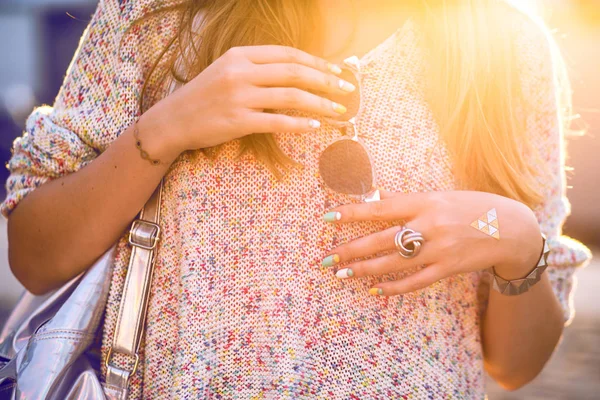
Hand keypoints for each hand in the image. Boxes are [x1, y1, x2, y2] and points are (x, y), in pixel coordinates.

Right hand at [145, 45, 354, 153]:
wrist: (172, 120)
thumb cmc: (203, 97)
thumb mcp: (226, 71)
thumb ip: (257, 68)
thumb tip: (295, 73)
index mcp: (240, 55)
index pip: (287, 54)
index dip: (316, 61)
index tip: (337, 70)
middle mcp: (240, 72)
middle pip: (294, 72)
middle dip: (326, 80)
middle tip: (347, 89)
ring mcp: (239, 96)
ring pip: (290, 96)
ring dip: (320, 104)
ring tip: (339, 111)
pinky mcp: (238, 121)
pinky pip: (276, 122)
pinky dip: (299, 124)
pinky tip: (315, 126)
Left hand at [322, 190, 543, 295]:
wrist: (512, 228)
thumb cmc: (472, 207)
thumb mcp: (440, 195)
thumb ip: (407, 199)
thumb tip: (375, 195)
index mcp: (426, 202)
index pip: (381, 208)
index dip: (352, 213)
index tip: (327, 217)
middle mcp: (429, 225)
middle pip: (381, 239)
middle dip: (350, 249)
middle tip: (325, 258)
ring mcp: (439, 249)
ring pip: (393, 263)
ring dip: (364, 269)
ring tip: (341, 273)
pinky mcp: (447, 269)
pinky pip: (414, 281)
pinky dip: (393, 288)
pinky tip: (374, 290)